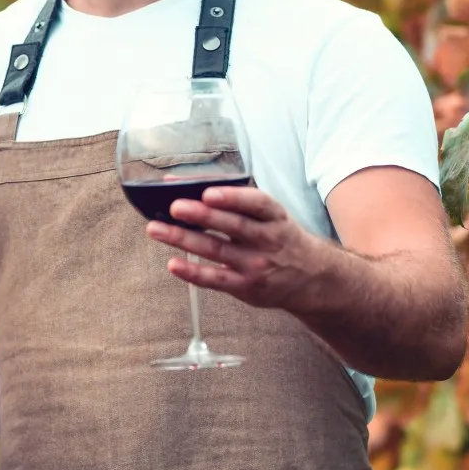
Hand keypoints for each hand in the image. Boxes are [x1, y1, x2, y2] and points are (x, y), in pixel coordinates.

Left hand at [147, 184, 332, 310]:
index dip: (232, 197)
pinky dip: (193, 272)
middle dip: (202, 216)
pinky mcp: (246, 287)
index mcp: (274, 216)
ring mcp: (256, 265)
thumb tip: (180, 183)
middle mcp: (268, 239)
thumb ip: (232, 199)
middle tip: (174, 207)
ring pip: (217, 250)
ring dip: (184, 239)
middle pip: (233, 225)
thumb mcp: (270, 215)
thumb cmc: (279, 237)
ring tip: (156, 229)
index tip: (208, 193)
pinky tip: (173, 264)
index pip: (257, 203)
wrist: (312, 277)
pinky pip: (216, 280)